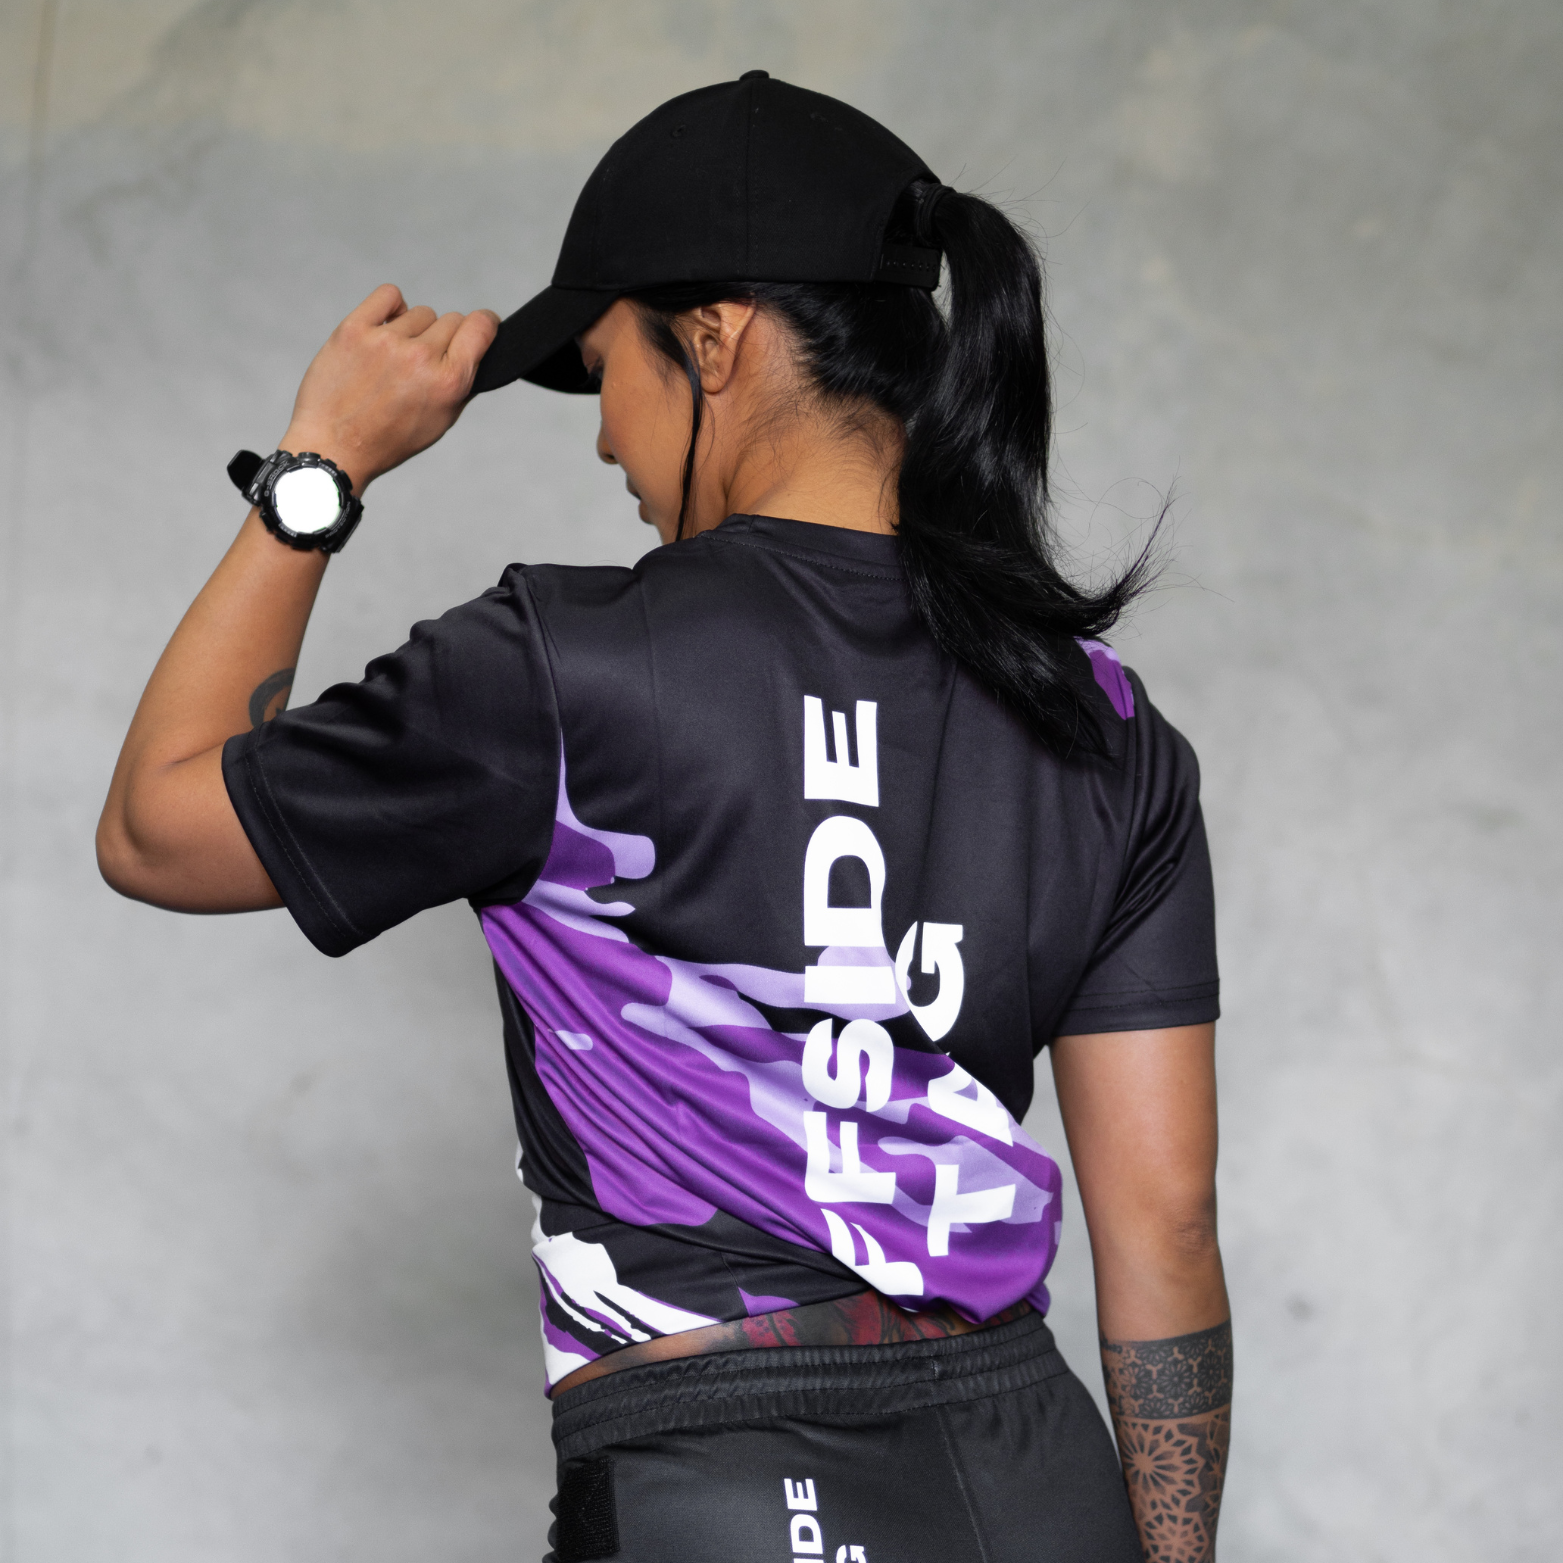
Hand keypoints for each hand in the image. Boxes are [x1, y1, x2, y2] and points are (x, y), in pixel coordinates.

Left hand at [278, 284, 499, 494]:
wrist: (334, 446)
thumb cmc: (387, 440)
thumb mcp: (440, 422)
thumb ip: (462, 384)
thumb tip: (477, 353)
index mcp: (448, 382)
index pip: (479, 326)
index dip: (484, 324)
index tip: (480, 326)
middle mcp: (421, 357)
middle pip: (450, 319)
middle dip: (443, 339)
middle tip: (423, 363)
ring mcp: (386, 340)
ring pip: (420, 313)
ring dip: (414, 330)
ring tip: (396, 358)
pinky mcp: (355, 329)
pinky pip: (389, 295)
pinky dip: (392, 307)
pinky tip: (384, 329)